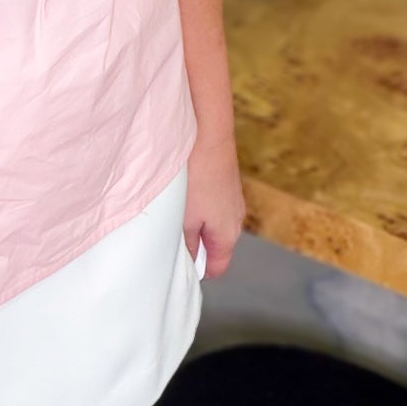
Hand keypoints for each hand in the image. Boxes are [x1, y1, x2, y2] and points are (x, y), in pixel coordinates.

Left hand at [184, 126, 246, 279]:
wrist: (208, 135)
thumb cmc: (196, 178)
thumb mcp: (184, 219)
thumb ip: (187, 244)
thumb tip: (189, 261)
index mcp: (228, 235)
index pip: (218, 267)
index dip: (197, 270)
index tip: (178, 263)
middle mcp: (236, 219)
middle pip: (215, 245)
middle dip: (194, 244)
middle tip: (170, 234)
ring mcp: (233, 200)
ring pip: (212, 223)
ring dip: (195, 222)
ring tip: (175, 210)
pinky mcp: (226, 183)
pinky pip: (213, 204)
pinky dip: (199, 204)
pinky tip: (184, 191)